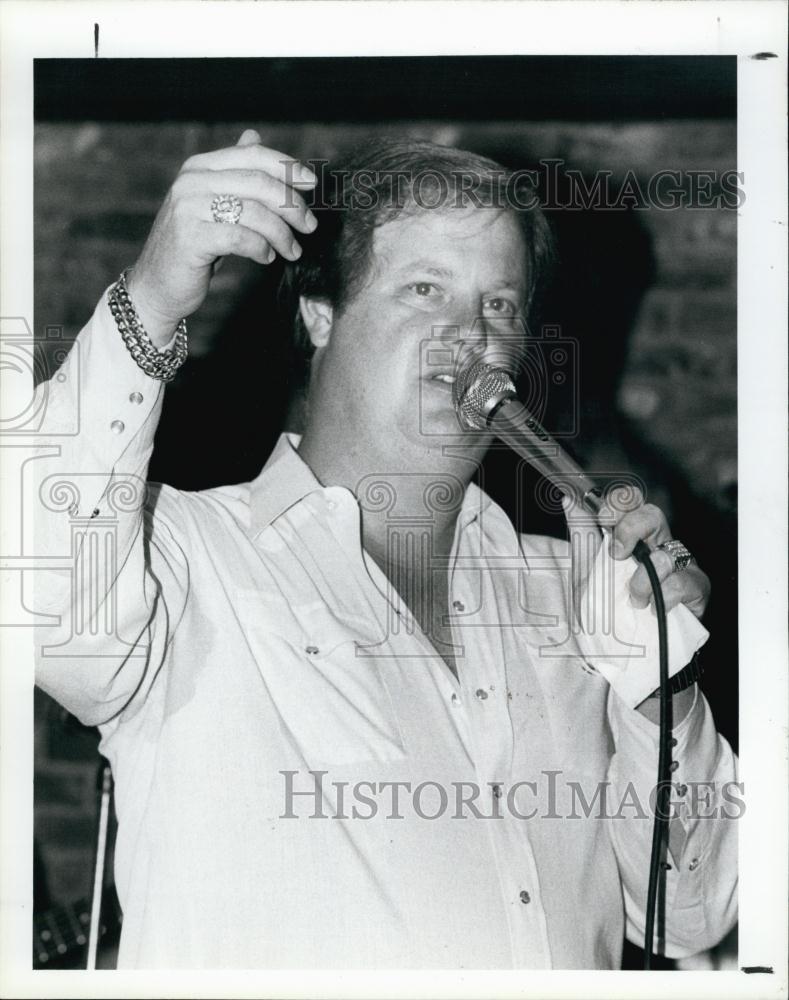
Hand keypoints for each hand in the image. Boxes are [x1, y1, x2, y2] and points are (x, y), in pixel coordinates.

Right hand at [126, 129, 317, 346]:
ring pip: (254, 212)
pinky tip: (267, 257)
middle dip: (292, 205)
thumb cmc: (193, 246)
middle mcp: (191, 181)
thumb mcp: (213, 203)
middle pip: (259, 183)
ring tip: (292, 250)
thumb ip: (233, 173)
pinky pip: (241, 238)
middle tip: (309, 226)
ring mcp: (188, 208)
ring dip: (282, 233)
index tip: (312, 184)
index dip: (287, 167)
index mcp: (200, 168)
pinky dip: (261, 249)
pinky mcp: (190, 237)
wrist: (157, 285)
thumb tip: (254, 136)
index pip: (253, 156)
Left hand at [563, 486, 710, 619]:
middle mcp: (659, 544)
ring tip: (634, 601)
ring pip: (666, 554)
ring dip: (642, 582)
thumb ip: (582, 534)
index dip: (618, 503)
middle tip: (616, 555)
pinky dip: (662, 599)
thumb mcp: (587, 570)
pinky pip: (681, 583)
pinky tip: (654, 612)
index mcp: (634, 536)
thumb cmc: (609, 607)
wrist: (625, 650)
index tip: (602, 520)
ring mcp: (681, 564)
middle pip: (653, 514)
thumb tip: (569, 500)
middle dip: (631, 530)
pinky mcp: (697, 588)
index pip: (632, 502)